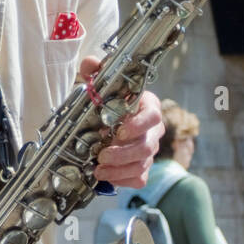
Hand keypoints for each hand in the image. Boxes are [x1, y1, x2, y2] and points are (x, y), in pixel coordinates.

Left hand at [78, 55, 163, 188]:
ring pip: (142, 165)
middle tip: (101, 156)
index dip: (139, 126)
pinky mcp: (142, 167)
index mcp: (148, 107)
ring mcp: (149, 151)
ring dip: (119, 170)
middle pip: (147, 146)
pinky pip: (139, 179)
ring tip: (98, 170)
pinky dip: (122, 180)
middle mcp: (153, 131)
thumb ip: (96, 72)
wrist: (110, 119)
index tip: (120, 132)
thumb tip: (89, 63)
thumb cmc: (110, 101)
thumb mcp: (102, 84)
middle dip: (123, 154)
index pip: (153, 116)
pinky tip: (106, 177)